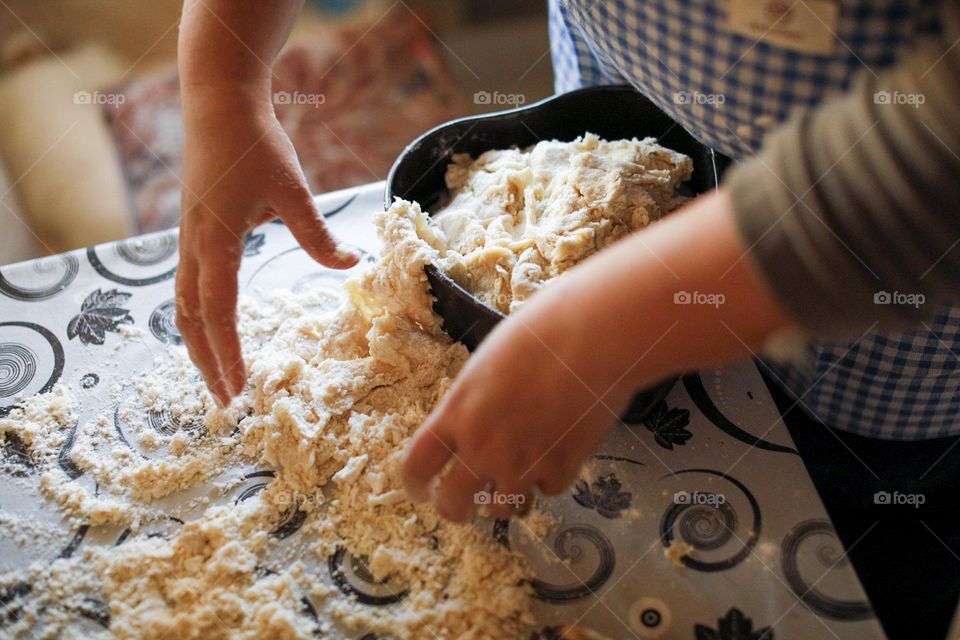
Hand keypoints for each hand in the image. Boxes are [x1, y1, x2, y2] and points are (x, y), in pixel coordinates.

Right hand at [176, 90, 357, 404]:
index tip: (239, 391)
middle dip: (207, 363)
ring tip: (217, 377)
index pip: (219, 313)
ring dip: (199, 345)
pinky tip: (214, 328)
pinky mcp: (192, 232)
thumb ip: (318, 232)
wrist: (217, 101)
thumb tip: (352, 265)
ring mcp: (188, 240)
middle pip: (192, 320)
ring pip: (184, 306)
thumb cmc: (253, 141)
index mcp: (215, 242)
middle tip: (226, 403)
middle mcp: (194, 247)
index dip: (228, 354)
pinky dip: (198, 318)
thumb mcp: (291, 188)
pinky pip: (189, 287)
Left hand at [401, 282, 632, 521]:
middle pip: (453, 503)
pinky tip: (559, 450)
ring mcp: (523, 464)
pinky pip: (548, 489)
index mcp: (457, 413)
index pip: (416, 466)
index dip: (415, 485)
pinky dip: (551, 477)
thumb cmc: (539, 333)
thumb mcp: (487, 364)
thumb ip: (473, 402)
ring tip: (517, 477)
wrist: (594, 338)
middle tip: (463, 506)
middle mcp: (483, 447)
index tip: (420, 491)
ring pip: (503, 509)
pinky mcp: (562, 470)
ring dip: (506, 496)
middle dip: (455, 509)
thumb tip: (473, 420)